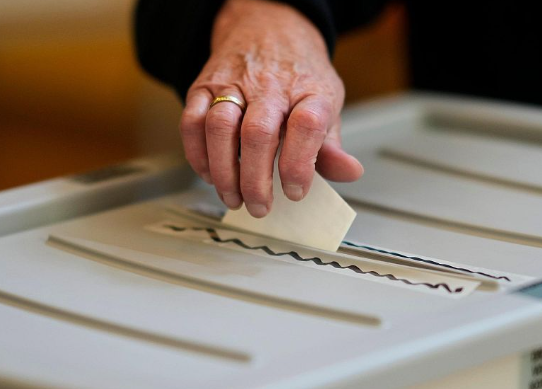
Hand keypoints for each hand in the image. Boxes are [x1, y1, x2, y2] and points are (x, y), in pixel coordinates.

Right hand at [181, 0, 363, 216]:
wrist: (267, 29)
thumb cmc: (298, 76)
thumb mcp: (326, 103)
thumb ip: (332, 145)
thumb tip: (348, 172)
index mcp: (308, 91)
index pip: (306, 125)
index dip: (300, 164)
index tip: (295, 191)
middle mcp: (271, 86)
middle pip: (258, 134)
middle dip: (255, 179)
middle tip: (259, 206)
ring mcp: (234, 84)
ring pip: (221, 128)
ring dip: (223, 171)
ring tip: (233, 197)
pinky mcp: (204, 87)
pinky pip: (192, 122)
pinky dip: (197, 154)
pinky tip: (209, 174)